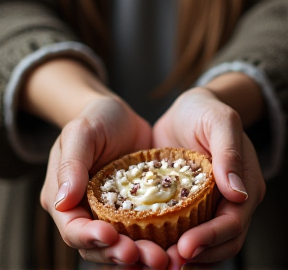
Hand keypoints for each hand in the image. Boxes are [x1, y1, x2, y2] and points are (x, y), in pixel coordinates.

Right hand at [40, 96, 168, 268]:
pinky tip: (173, 243)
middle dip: (121, 254)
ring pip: (123, 243)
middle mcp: (88, 210)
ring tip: (163, 258)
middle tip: (149, 257)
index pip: (73, 228)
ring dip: (141, 255)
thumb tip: (62, 202)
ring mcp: (113, 211)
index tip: (111, 236)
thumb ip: (71, 165)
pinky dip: (156, 240)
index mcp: (66, 197)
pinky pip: (144, 228)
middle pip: (100, 245)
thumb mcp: (80, 134)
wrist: (118, 115)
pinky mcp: (136, 206)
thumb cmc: (95, 119)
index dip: (90, 238)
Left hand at [153, 87, 265, 267]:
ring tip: (155, 261)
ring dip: (181, 256)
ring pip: (201, 241)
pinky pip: (179, 226)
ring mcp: (205, 202)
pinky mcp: (183, 199)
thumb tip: (238, 193)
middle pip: (219, 241)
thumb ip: (230, 154)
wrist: (188, 110)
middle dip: (196, 255)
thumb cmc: (206, 112)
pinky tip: (149, 244)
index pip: (232, 222)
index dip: (211, 239)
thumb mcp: (220, 122)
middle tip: (165, 262)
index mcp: (243, 185)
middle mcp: (227, 200)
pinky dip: (168, 239)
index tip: (185, 248)